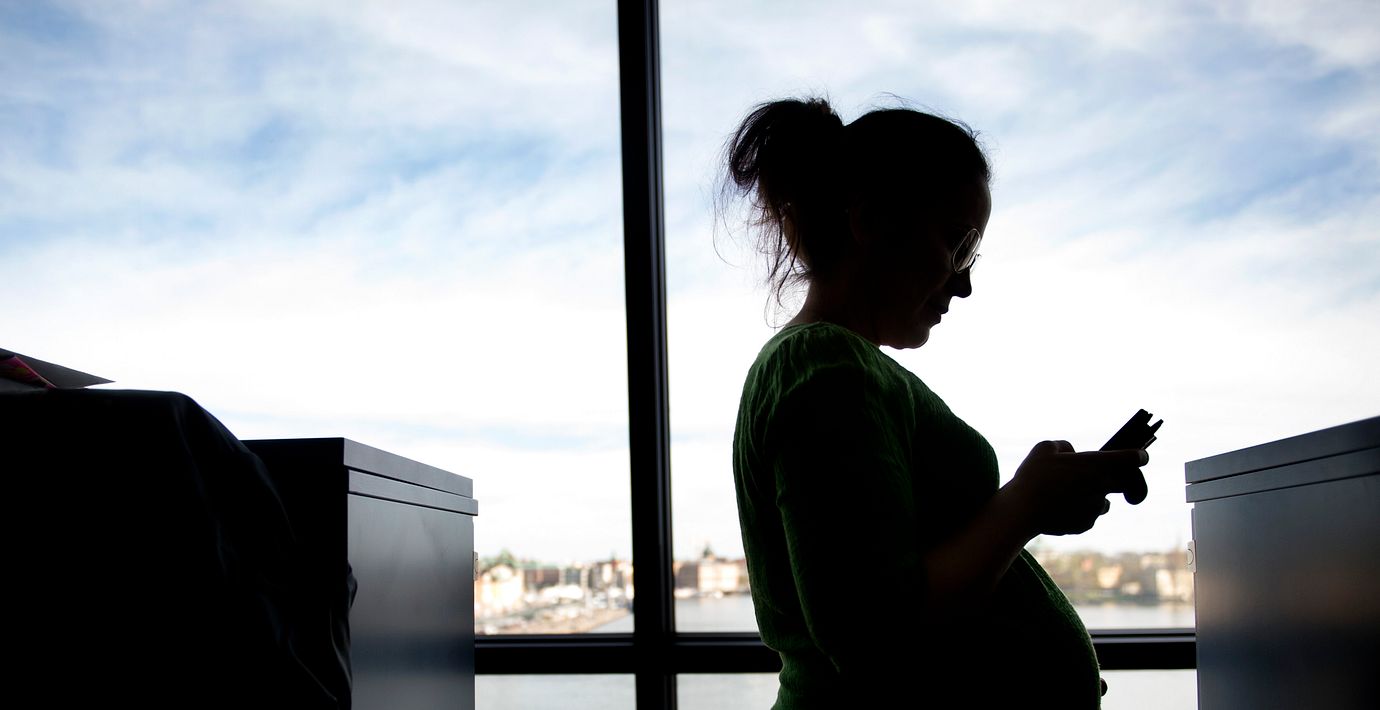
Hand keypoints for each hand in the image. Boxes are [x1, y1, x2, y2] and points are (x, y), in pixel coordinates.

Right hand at [1007, 440, 1148, 535]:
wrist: (1022, 510)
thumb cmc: (1033, 476)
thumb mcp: (1045, 448)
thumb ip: (1064, 446)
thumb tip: (1072, 453)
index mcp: (1096, 463)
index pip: (1132, 458)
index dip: (1140, 456)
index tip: (1141, 457)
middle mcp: (1102, 485)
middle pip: (1127, 482)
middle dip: (1124, 480)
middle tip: (1110, 480)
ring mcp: (1095, 507)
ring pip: (1104, 501)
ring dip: (1095, 496)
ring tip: (1069, 495)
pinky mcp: (1086, 524)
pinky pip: (1090, 515)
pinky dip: (1080, 512)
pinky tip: (1059, 508)